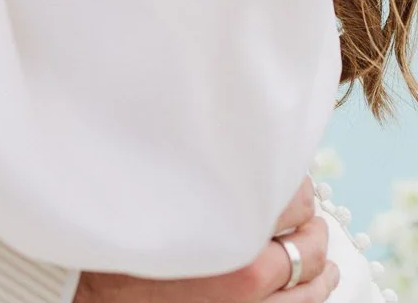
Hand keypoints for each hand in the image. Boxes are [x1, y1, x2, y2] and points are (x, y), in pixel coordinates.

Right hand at [75, 179, 336, 302]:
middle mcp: (248, 267)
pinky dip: (318, 293)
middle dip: (309, 219)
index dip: (294, 182)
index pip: (291, 194)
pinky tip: (323, 281)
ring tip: (323, 247)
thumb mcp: (158, 184)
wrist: (94, 294)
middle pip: (306, 236)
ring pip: (312, 279)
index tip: (286, 176)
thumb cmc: (122, 237)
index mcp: (227, 219)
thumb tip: (234, 131)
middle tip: (304, 208)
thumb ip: (197, 162)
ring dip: (321, 258)